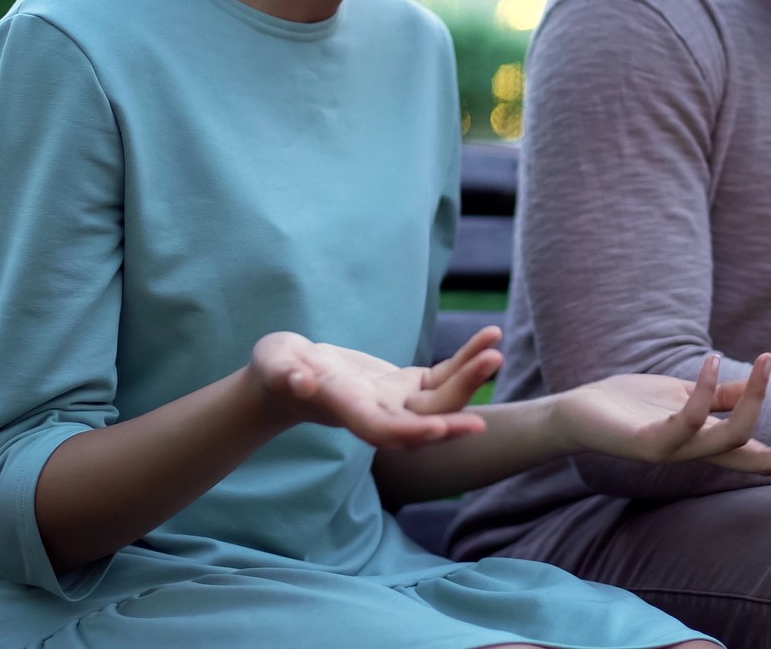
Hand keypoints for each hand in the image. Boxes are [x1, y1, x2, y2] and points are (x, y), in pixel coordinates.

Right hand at [249, 326, 503, 449]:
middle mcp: (379, 413)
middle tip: (492, 367)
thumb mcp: (275, 365)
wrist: (290, 377)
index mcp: (348, 410)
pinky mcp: (407, 385)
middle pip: (425, 416)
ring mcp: (397, 401)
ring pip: (441, 399)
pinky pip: (443, 376)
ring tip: (495, 348)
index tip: (441, 428)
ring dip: (471, 377)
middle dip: (459, 399)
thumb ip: (284, 373)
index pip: (383, 430)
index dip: (413, 432)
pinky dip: (466, 360)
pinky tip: (489, 339)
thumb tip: (299, 380)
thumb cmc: (277, 370)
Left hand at [552, 352, 770, 473]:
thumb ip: (720, 397)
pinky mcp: (649, 443)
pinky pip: (689, 419)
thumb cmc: (632, 404)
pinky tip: (714, 359)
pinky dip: (707, 388)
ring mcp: (674, 452)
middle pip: (758, 464)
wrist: (578, 413)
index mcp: (708, 443)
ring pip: (730, 441)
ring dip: (755, 400)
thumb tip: (757, 384)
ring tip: (768, 361)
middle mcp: (696, 454)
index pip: (762, 456)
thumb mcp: (685, 395)